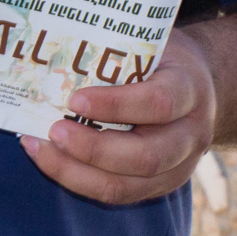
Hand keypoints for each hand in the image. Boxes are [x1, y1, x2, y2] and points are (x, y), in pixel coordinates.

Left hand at [19, 31, 218, 204]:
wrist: (196, 86)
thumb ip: (115, 51)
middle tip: (53, 131)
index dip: (116, 105)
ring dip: (77, 172)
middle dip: (93, 149)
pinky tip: (50, 160)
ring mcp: (179, 166)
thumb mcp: (149, 42)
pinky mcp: (160, 185)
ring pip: (128, 186)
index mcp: (190, 90)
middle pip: (147, 157)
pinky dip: (79, 180)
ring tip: (40, 149)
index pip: (159, 103)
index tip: (74, 100)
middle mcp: (191, 135)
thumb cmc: (160, 57)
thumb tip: (51, 45)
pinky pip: (118, 193)